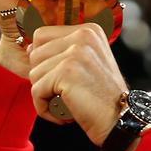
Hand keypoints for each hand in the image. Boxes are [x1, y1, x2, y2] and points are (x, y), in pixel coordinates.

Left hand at [28, 23, 127, 145]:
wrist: (121, 120)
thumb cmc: (104, 97)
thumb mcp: (89, 64)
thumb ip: (63, 51)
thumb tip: (29, 48)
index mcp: (89, 31)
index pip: (42, 36)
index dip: (45, 61)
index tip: (64, 79)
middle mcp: (84, 36)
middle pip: (35, 54)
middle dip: (44, 78)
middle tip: (66, 93)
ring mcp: (76, 53)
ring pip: (33, 73)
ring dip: (45, 94)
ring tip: (67, 102)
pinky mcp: (67, 72)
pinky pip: (36, 90)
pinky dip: (45, 107)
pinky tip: (62, 114)